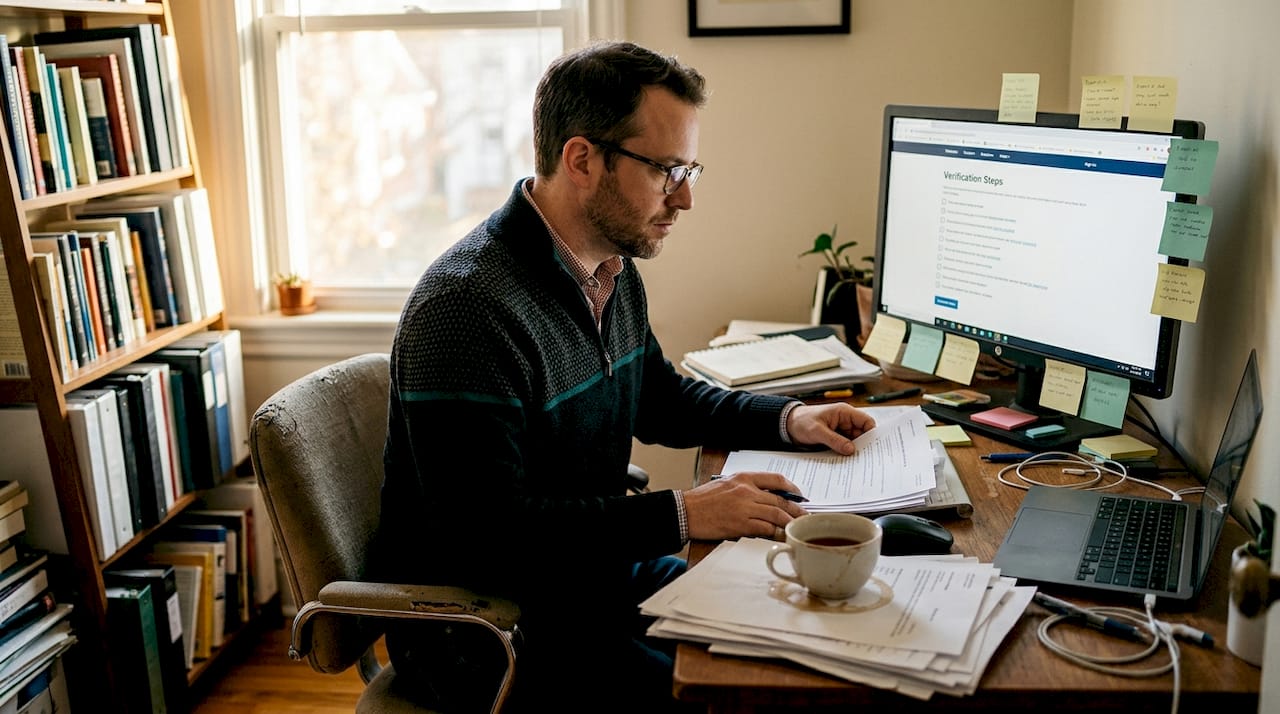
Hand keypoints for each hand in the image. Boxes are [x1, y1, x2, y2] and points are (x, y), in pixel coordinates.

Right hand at [682, 471, 807, 540]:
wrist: (685, 511)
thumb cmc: (703, 499)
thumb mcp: (726, 484)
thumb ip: (746, 487)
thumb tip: (767, 497)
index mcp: (744, 478)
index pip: (776, 479)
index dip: (792, 488)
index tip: (799, 495)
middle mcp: (747, 491)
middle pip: (780, 500)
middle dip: (796, 510)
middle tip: (805, 516)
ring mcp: (745, 508)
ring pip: (777, 515)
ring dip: (789, 523)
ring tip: (797, 529)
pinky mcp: (741, 525)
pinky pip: (765, 529)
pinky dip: (775, 533)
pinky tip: (780, 536)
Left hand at [786, 403, 875, 454]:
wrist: (787, 425)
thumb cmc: (801, 421)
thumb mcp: (817, 431)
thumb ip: (834, 440)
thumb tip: (851, 450)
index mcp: (844, 412)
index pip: (866, 422)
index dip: (871, 434)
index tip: (871, 448)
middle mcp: (845, 421)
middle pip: (862, 434)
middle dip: (863, 446)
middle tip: (863, 460)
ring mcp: (841, 430)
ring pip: (854, 442)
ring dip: (854, 451)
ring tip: (855, 463)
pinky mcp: (836, 439)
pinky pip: (845, 446)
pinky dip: (846, 453)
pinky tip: (846, 462)